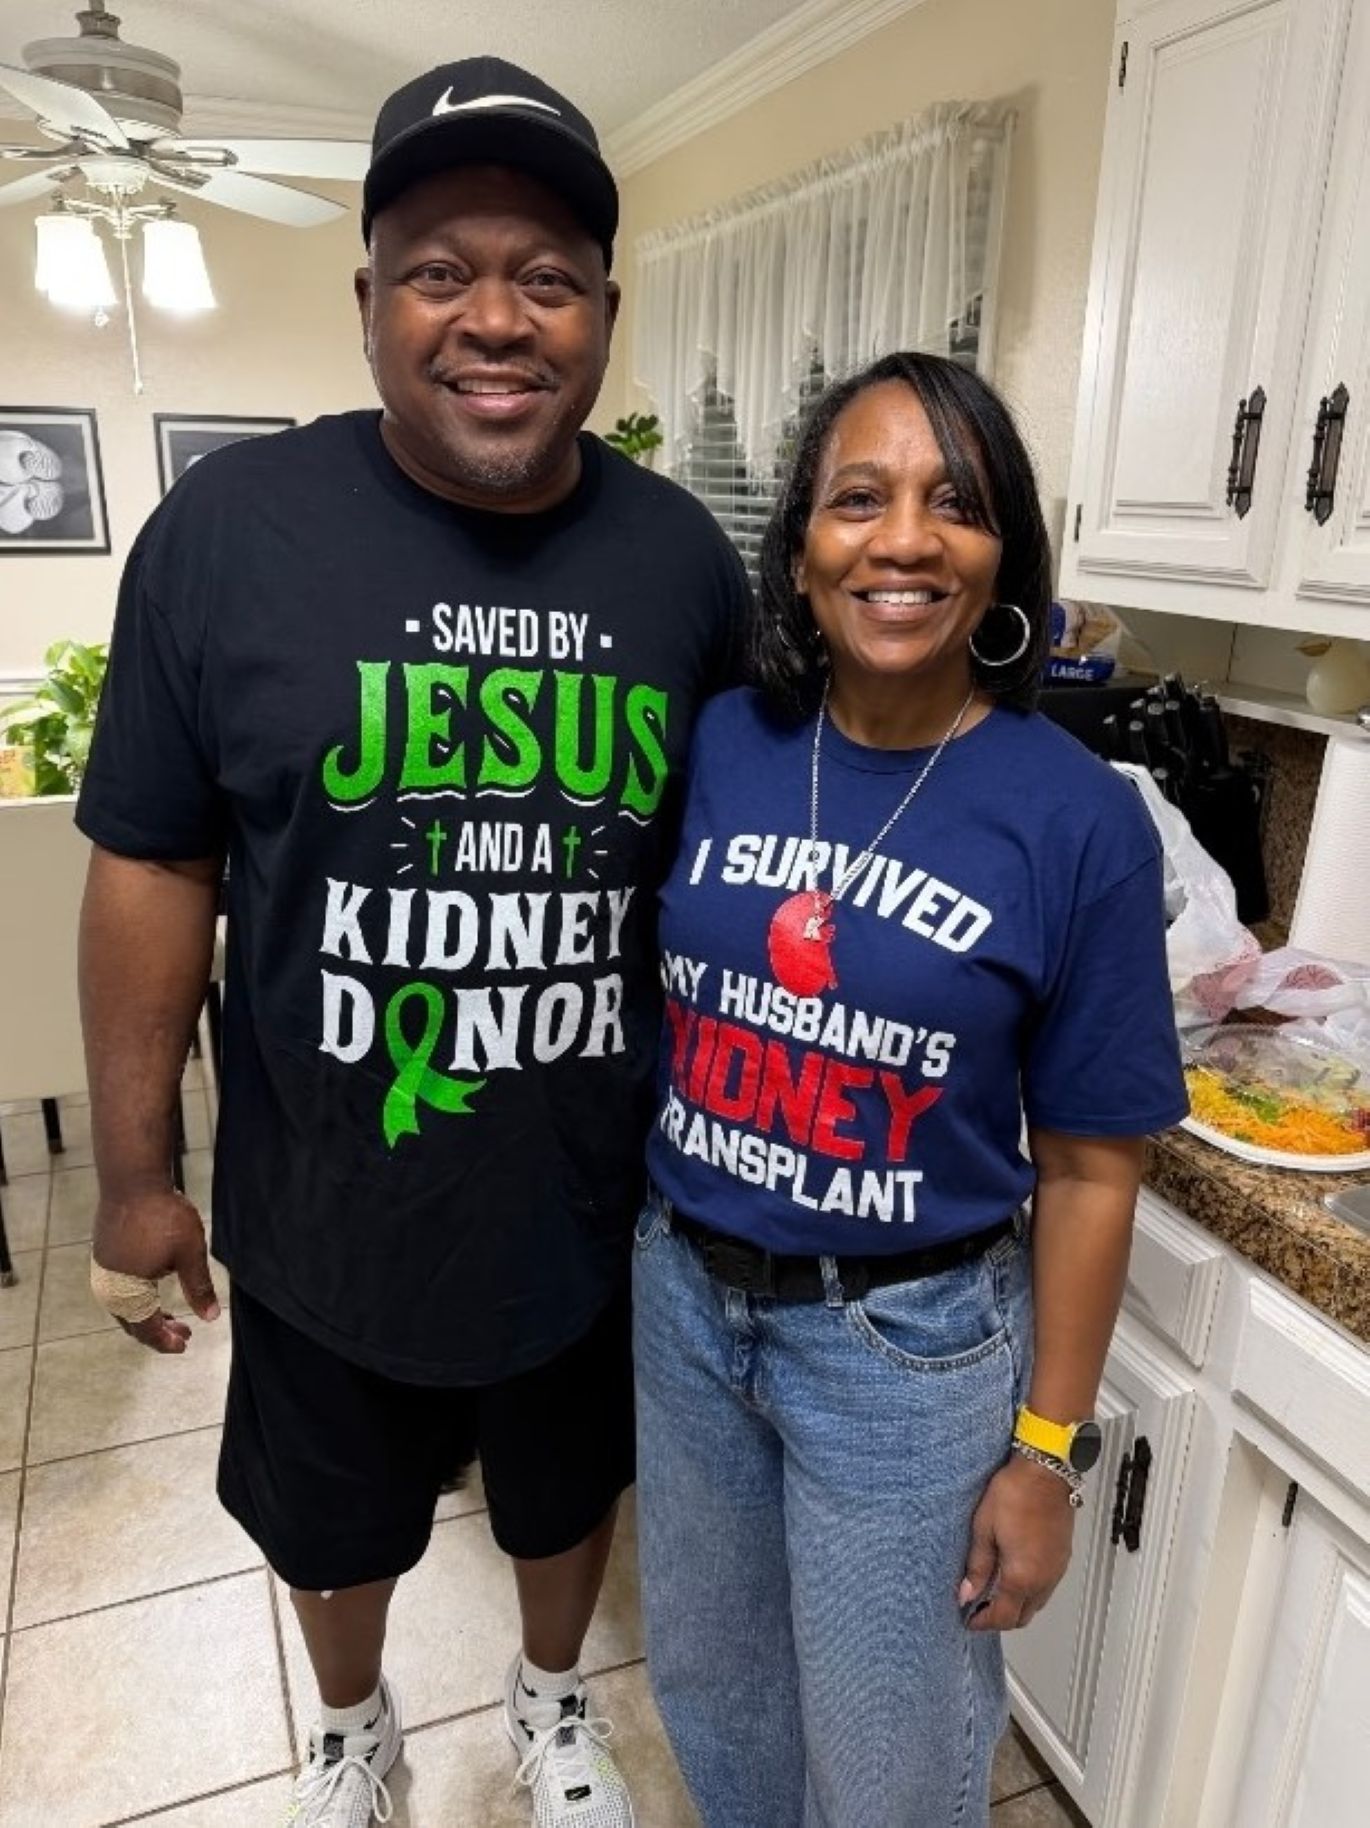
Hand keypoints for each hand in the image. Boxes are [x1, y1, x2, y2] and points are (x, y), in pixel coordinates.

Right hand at [93, 1189, 220, 1354]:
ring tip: (171, 1317)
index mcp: (128, 1291)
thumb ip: (198, 1288)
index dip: (165, 1342)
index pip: (145, 1329)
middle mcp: (109, 1285)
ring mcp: (103, 1268)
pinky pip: (118, 1287)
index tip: (184, 1346)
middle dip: (157, 1332)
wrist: (133, 1178)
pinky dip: (137, 1297)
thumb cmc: (163, 1215)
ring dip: (147, 1314)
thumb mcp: (189, 1253)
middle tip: (184, 1335)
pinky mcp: (104, 1252)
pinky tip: (154, 1287)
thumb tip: (210, 1318)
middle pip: (131, 1322)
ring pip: (124, 1305)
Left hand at [958, 1454, 1076, 1632]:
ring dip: (1016, 1605)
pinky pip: (1046, 1588)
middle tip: (979, 1607)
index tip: (969, 1618)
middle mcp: (1043, 1580)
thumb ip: (977, 1566)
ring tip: (994, 1591)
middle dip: (1000, 1618)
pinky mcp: (1063, 1559)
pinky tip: (1015, 1575)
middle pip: (1022, 1617)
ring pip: (1036, 1604)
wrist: (1045, 1473)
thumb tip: (967, 1593)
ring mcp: (1056, 1570)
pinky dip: (1030, 1591)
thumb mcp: (984, 1528)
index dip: (983, 1622)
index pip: (1002, 1617)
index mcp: (1021, 1577)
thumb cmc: (1015, 1493)